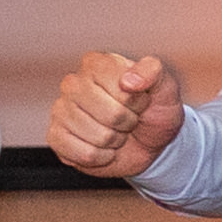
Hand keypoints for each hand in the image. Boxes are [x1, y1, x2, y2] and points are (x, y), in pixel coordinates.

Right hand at [48, 50, 184, 178]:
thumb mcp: (166, 88)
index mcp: (97, 64)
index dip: (137, 100)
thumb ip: (153, 72)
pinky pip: (85, 154)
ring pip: (98, 136)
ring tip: (115, 131)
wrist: (149, 143)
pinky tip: (102, 147)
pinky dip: (102, 157)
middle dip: (127, 123)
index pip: (120, 86)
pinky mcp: (56, 136)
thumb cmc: (153, 112)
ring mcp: (61, 110)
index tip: (139, 100)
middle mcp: (73, 83)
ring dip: (115, 141)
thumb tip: (128, 81)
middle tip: (128, 119)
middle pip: (110, 113)